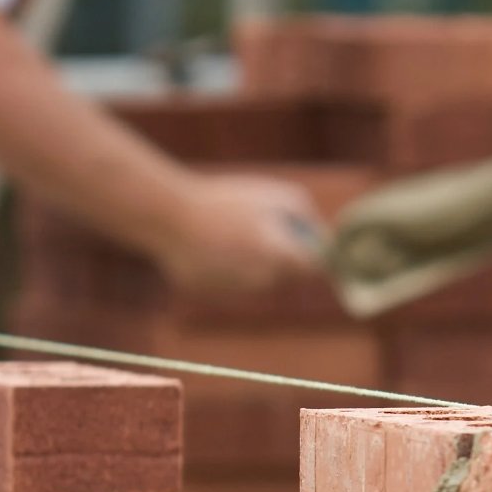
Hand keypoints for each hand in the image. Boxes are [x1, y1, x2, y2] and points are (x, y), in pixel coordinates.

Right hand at [157, 173, 326, 295]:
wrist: (170, 217)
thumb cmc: (225, 202)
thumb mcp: (275, 195)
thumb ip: (305, 214)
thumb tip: (320, 233)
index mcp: (282, 257)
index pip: (315, 267)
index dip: (313, 251)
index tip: (305, 239)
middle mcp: (264, 282)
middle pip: (286, 275)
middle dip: (281, 256)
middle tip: (259, 228)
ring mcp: (238, 292)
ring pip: (259, 282)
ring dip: (255, 264)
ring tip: (231, 235)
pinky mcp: (214, 296)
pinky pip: (231, 284)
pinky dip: (228, 271)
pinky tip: (212, 248)